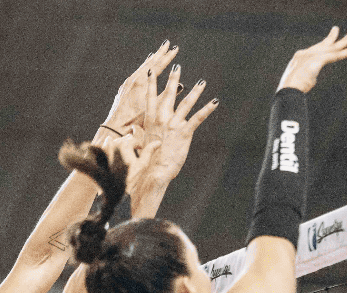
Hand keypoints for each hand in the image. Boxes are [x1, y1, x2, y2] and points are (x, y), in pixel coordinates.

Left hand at [97, 131, 163, 195]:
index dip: (139, 146)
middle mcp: (113, 144)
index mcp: (124, 145)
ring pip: (115, 142)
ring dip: (121, 146)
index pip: (133, 140)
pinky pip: (106, 146)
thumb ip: (149, 151)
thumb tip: (159, 142)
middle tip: (132, 154)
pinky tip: (114, 156)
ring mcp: (105, 148)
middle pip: (124, 139)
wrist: (113, 190)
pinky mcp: (99, 154)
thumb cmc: (130, 178)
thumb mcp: (142, 165)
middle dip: (130, 145)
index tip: (140, 150)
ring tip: (124, 156)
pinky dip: (110, 149)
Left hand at [102, 40, 180, 131]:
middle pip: (149, 63)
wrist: (115, 127)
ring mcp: (127, 84)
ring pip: (141, 68)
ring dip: (150, 60)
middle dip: (159, 53)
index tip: (175, 48)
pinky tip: (143, 70)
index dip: (167, 57)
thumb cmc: (136, 120)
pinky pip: (135, 75)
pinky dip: (142, 69)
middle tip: (166, 43)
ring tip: (156, 53)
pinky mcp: (123, 90)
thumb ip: (167, 95)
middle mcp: (133, 80)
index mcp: (141, 82)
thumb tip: (181, 85)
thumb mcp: (154, 107)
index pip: (157, 66)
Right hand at [132, 62, 218, 185]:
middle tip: (177, 66)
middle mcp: (162, 119)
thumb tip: (131, 130)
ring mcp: (173, 125)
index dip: (151, 84)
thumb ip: (138, 133)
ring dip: (195, 92)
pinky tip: (215, 102)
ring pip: (186, 103)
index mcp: (150, 120)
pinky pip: (198, 118)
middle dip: (173, 79)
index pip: (150, 97)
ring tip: (202, 82)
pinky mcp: (184, 132)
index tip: (152, 71)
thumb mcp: (140, 144)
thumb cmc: (147, 161)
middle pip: (169, 95)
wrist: (153, 172)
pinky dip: (207, 109)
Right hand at [278, 27, 346, 93]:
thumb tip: (311, 80)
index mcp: (300, 57)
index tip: (331, 38)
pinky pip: (337, 54)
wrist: (288, 90)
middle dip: (333, 37)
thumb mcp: (298, 80)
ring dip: (346, 39)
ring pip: (333, 47)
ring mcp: (313, 55)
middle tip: (340, 30)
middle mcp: (307, 53)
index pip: (316, 49)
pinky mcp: (319, 60)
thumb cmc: (291, 89)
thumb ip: (306, 76)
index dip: (325, 44)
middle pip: (324, 44)